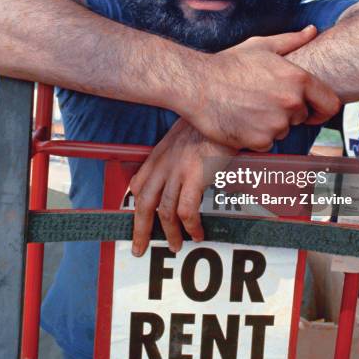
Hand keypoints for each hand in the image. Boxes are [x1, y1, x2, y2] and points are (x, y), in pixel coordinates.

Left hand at [129, 119, 236, 255]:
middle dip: (140, 229)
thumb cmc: (207, 124)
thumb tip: (182, 171)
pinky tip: (197, 233)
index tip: (139, 221)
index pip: (137, 184)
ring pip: (164, 211)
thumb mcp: (183, 136)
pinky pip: (187, 210)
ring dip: (170, 233)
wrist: (222, 109)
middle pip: (144, 203)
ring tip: (175, 246)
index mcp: (159, 155)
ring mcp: (178, 170)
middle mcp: (164, 164)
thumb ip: (176, 154)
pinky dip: (190, 226)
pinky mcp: (196, 175)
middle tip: (139, 248)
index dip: (136, 206)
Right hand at [184, 26, 340, 150]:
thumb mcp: (261, 46)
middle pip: (302, 118)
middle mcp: (292, 103)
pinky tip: (241, 120)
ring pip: (283, 131)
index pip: (330, 105)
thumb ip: (292, 40)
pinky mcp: (259, 141)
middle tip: (263, 101)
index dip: (322, 108)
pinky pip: (266, 143)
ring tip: (248, 108)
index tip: (312, 110)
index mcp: (298, 79)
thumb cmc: (228, 64)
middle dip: (288, 113)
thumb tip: (312, 31)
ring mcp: (276, 124)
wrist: (197, 84)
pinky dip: (256, 137)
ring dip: (271, 125)